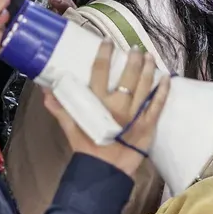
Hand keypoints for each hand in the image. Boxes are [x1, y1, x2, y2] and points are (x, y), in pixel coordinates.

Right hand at [43, 43, 170, 176]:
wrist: (104, 171)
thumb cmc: (87, 148)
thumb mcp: (70, 127)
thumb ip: (60, 107)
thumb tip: (46, 91)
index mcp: (98, 102)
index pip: (100, 71)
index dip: (104, 53)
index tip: (107, 41)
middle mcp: (118, 105)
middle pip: (128, 74)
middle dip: (133, 58)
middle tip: (135, 48)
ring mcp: (136, 114)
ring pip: (145, 85)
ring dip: (149, 68)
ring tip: (150, 56)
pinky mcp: (149, 125)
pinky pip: (159, 104)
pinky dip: (163, 90)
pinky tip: (166, 78)